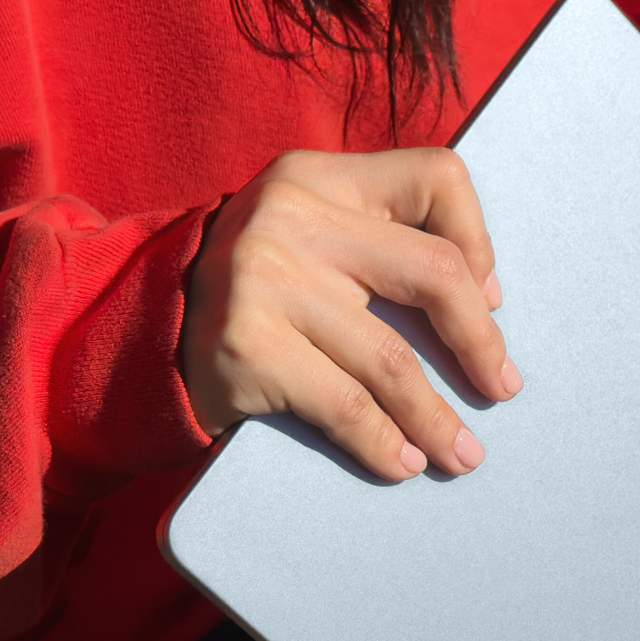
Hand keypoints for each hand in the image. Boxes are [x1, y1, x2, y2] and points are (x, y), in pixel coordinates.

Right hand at [181, 148, 520, 479]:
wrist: (139, 330)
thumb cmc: (255, 289)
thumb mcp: (307, 233)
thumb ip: (379, 241)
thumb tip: (486, 299)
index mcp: (320, 177)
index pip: (435, 178)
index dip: (478, 240)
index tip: (488, 298)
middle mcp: (293, 215)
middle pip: (432, 274)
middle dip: (479, 343)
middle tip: (500, 388)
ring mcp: (266, 281)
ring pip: (392, 361)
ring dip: (438, 419)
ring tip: (463, 453)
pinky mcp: (248, 348)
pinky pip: (345, 407)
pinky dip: (385, 445)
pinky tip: (404, 463)